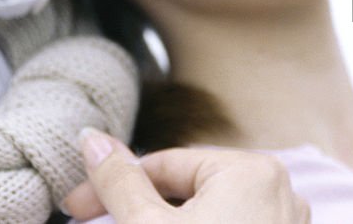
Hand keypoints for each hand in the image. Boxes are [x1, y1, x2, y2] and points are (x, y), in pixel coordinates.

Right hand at [62, 128, 310, 223]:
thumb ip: (120, 181)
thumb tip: (91, 136)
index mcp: (251, 170)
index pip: (166, 164)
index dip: (112, 183)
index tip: (72, 209)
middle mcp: (279, 191)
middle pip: (188, 189)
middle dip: (139, 208)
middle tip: (92, 222)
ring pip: (207, 216)